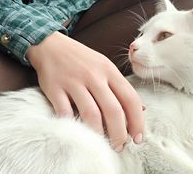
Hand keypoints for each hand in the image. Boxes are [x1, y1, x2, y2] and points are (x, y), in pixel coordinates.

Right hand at [26, 31, 144, 150]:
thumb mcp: (104, 65)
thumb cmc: (80, 58)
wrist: (50, 45)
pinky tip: (78, 134)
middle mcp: (94, 76)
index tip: (137, 138)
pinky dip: (72, 126)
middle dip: (119, 134)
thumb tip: (142, 108)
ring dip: (99, 135)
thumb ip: (121, 86)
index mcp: (109, 70)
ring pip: (91, 114)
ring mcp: (73, 82)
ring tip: (101, 145)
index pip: (130, 98)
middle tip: (119, 146)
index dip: (137, 121)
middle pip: (113, 110)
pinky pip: (65, 112)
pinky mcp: (55, 88)